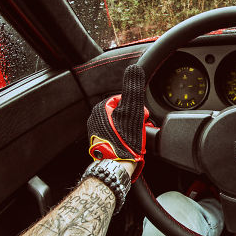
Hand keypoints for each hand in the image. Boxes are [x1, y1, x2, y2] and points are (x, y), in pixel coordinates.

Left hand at [87, 64, 152, 180]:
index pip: (123, 100)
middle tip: (139, 130)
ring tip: (135, 139)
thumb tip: (134, 68)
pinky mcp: (101, 145)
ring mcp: (96, 133)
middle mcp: (94, 120)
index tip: (140, 118)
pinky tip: (130, 146)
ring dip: (130, 130)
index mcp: (100, 108)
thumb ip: (133, 88)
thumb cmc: (125, 140)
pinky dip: (125, 139)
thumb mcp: (132, 110)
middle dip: (133, 120)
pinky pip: (117, 136)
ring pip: (120, 125)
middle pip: (122, 113)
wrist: (118, 166)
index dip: (135, 108)